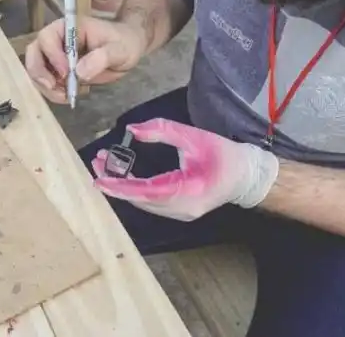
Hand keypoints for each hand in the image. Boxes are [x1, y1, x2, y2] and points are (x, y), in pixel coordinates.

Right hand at [25, 17, 146, 103]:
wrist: (128, 51)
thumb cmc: (124, 43)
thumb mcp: (119, 50)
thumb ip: (101, 58)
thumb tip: (79, 72)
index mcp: (69, 27)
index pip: (48, 37)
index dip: (52, 55)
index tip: (66, 72)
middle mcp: (57, 39)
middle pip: (34, 53)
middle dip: (39, 73)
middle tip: (53, 88)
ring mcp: (56, 56)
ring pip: (37, 70)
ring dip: (45, 86)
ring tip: (65, 96)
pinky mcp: (58, 71)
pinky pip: (46, 82)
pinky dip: (52, 92)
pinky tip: (68, 96)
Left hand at [91, 119, 279, 220]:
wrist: (247, 175)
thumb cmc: (223, 154)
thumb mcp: (193, 136)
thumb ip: (162, 130)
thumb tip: (132, 129)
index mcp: (187, 192)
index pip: (146, 192)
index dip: (120, 186)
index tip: (98, 179)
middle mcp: (181, 209)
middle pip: (140, 200)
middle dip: (115, 183)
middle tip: (97, 161)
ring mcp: (180, 214)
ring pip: (143, 203)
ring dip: (123, 186)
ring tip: (105, 165)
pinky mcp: (179, 211)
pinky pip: (151, 203)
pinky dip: (134, 190)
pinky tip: (123, 175)